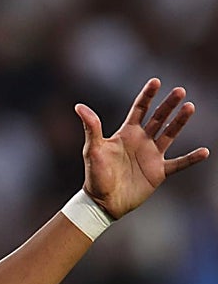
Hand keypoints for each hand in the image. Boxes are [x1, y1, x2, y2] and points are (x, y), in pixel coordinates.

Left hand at [76, 78, 208, 219]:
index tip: (156, 81)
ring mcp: (151, 156)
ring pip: (170, 134)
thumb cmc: (95, 175)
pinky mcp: (158, 172)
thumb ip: (91, 128)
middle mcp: (141, 141)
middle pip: (159, 118)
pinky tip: (205, 152)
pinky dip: (191, 158)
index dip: (147, 95)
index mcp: (126, 134)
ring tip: (190, 107)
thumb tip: (79, 107)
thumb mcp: (93, 149)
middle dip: (169, 104)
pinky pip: (179, 164)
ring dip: (180, 122)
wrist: (102, 202)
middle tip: (180, 91)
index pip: (139, 109)